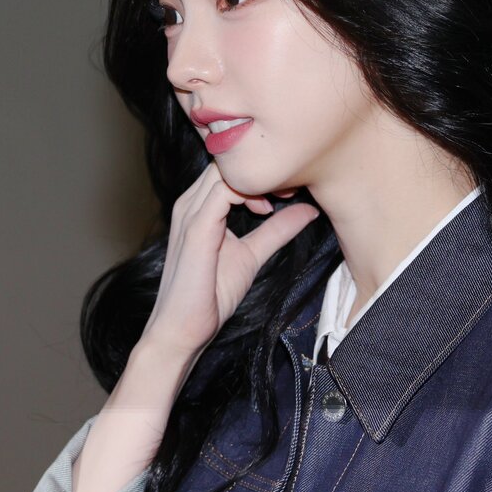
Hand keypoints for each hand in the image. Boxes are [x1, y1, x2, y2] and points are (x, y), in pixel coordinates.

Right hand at [141, 165, 319, 357]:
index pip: (230, 167)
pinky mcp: (194, 228)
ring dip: (258, 180)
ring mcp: (189, 212)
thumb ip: (275, 232)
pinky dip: (247, 193)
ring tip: (280, 199)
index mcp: (199, 205)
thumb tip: (309, 211)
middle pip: (227, 161)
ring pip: (224, 170)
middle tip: (290, 190)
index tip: (289, 191)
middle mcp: (190, 202)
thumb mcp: (251, 255)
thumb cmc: (209, 295)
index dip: (263, 172)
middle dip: (262, 171)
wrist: (182, 329)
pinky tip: (264, 211)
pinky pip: (221, 192)